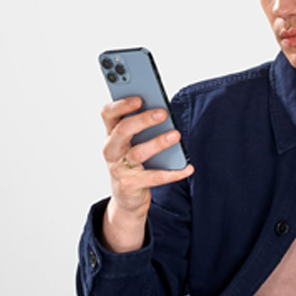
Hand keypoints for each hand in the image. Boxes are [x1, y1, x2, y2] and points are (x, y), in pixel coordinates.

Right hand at [100, 96, 193, 252]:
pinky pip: (154, 178)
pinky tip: (187, 168)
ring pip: (138, 153)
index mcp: (110, 135)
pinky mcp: (130, 185)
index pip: (108, 114)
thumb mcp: (131, 144)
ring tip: (176, 135)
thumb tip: (162, 112)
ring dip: (158, 143)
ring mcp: (119, 168)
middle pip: (123, 130)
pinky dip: (173, 173)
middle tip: (163, 113)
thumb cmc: (132, 164)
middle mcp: (111, 150)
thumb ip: (140, 128)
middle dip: (143, 120)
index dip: (121, 104)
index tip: (139, 97)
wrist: (126, 198)